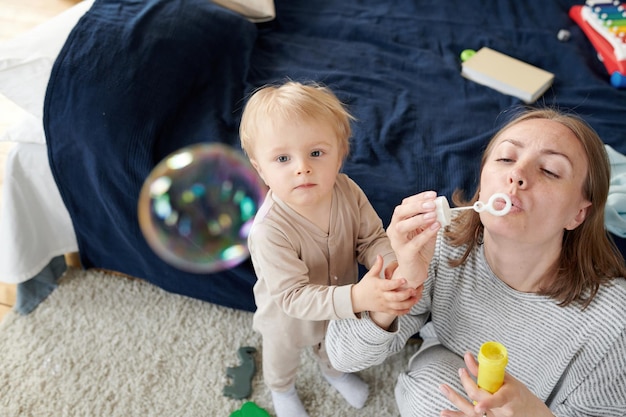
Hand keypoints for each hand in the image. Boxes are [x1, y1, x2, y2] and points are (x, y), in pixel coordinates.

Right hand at [351, 255, 420, 314]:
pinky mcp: (385, 310)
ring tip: (416, 298)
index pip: (388, 285)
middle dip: (406, 294)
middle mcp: (382, 296)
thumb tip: (380, 255)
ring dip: (408, 303)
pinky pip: (395, 312)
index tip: (405, 279)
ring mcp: (384, 304)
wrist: (357, 299)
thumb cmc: (365, 285)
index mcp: (378, 286)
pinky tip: (410, 307)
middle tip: (414, 290)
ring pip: (397, 306)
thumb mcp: (370, 275)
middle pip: (395, 297)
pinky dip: (403, 311)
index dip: (397, 283)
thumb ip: (377, 266)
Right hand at [387, 191, 439, 287]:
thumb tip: (440, 208)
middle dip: (416, 206)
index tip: (433, 195)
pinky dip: (425, 234)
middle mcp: (394, 230)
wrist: (415, 271)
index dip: (418, 198)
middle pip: (399, 212)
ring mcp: (397, 243)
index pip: (404, 205)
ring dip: (418, 219)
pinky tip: (436, 227)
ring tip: (433, 215)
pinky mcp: (404, 254)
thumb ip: (431, 220)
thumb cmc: (420, 250)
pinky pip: (414, 243)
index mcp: (398, 222)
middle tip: (431, 204)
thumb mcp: (427, 231)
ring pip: (402, 227)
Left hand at [438, 352, 554, 416]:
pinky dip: (457, 416)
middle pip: (480, 402)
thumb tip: (467, 356)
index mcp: (509, 396)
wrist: (529, 412)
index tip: (478, 405)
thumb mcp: (506, 379)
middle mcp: (501, 410)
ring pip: (473, 415)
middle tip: (455, 377)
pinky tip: (444, 413)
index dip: (488, 402)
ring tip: (443, 396)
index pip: (498, 399)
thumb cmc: (518, 394)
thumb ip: (485, 370)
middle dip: (466, 388)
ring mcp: (494, 416)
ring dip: (456, 407)